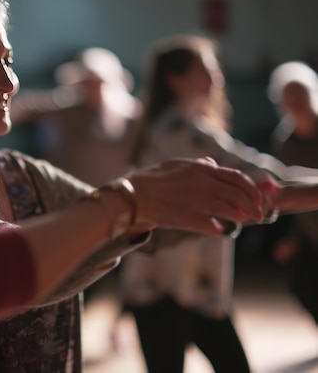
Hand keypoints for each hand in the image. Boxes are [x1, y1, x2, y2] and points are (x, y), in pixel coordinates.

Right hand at [127, 157, 263, 234]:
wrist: (133, 195)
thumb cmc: (152, 179)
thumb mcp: (176, 164)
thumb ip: (198, 164)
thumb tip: (213, 163)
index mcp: (201, 169)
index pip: (238, 178)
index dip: (252, 189)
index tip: (258, 198)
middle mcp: (203, 183)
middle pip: (238, 195)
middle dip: (253, 205)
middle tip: (258, 214)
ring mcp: (197, 201)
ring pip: (230, 210)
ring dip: (241, 217)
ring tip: (245, 220)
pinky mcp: (189, 218)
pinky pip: (213, 226)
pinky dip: (218, 228)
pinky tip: (218, 229)